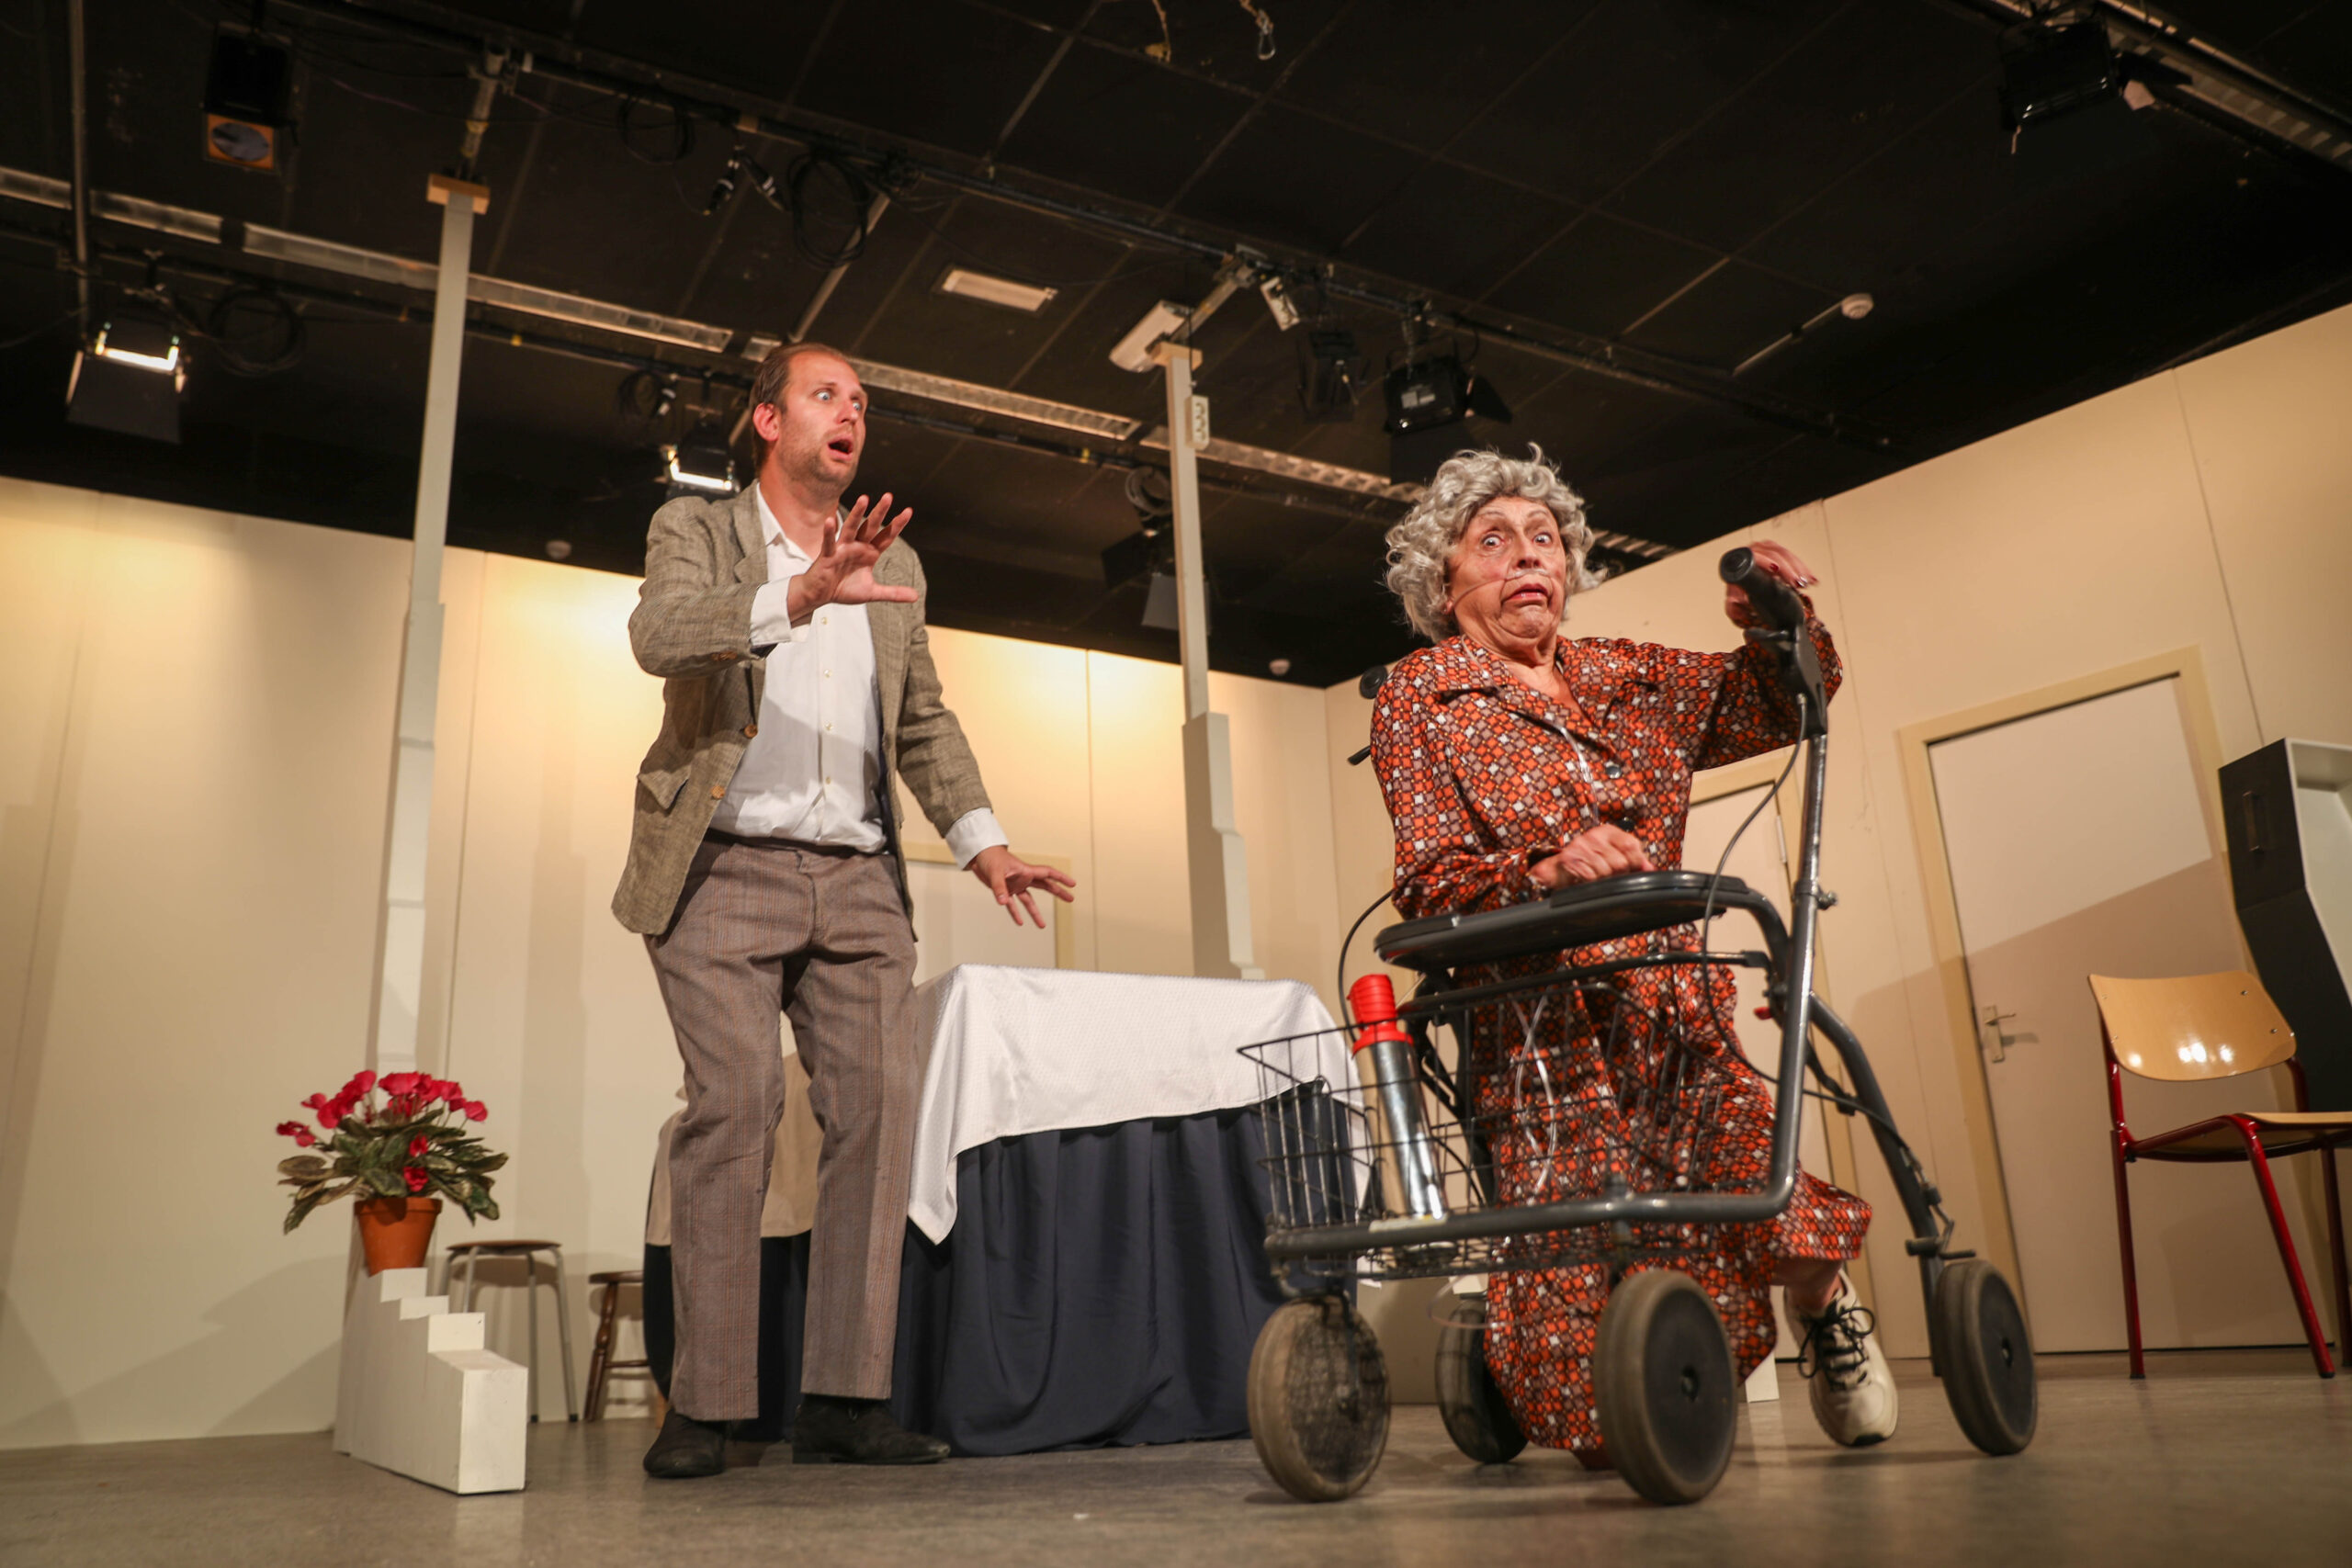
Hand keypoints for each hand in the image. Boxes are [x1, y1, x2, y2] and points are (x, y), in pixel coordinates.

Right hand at [788, 492, 917, 623]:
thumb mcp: (872, 593)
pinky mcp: (828, 555)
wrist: (822, 595)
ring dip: (856, 514)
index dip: (897, 525)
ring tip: (864, 499)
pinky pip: (829, 542)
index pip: (886, 536)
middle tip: (888, 497)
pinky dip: (829, 532)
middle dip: (879, 512)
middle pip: (870, 526)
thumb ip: (893, 593)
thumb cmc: (844, 589)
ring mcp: (842, 548)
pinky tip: (830, 521)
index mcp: (870, 553)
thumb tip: (915, 596)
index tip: (909, 511)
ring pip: (851, 528)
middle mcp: (857, 546)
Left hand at [968, 845, 1078, 927]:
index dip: (1061, 878)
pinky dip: (1016, 913)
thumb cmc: (989, 858)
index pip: (1048, 874)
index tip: (1072, 884)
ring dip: (1035, 912)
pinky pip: (1013, 904)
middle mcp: (1023, 878)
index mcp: (1025, 871)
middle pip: (1045, 886)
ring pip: (1029, 900)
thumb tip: (1003, 902)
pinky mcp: (1006, 890)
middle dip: (1058, 892)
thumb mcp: (995, 872)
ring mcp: (1015, 885)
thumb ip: (999, 887)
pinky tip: (1020, 922)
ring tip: (1042, 925)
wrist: (979, 856)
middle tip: (1071, 899)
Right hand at [1530, 824, 1654, 890]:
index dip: (1634, 862)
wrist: (1557, 868)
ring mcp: (1582, 845)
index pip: (1631, 846)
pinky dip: (1591, 882)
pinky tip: (1586, 879)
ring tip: (1595, 876)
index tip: (1629, 869)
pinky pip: (1591, 877)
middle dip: (1617, 874)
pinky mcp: (1570, 858)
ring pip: (1606, 871)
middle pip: (1620, 863)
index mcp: (1608, 831)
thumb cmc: (1588, 861)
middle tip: (1608, 875)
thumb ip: (1634, 860)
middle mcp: (1595, 835)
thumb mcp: (1612, 855)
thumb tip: (1650, 869)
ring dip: (1603, 880)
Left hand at [1723, 539, 1816, 629]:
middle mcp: (1756, 550)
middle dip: (1788, 568)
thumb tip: (1737, 605)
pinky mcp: (1779, 551)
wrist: (1743, 586)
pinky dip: (1803, 568)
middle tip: (1797, 583)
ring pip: (1786, 554)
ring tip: (1807, 582)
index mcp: (1743, 559)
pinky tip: (1812, 579)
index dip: (1765, 562)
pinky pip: (1793, 557)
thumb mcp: (1733, 601)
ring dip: (1799, 568)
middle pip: (1774, 554)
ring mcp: (1768, 549)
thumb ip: (1732, 607)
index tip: (1775, 570)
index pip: (1755, 556)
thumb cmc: (1738, 591)